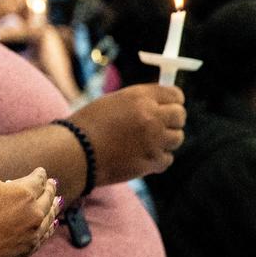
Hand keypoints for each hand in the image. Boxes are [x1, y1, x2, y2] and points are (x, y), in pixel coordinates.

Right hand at [0, 168, 58, 256]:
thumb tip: (3, 189)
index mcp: (23, 193)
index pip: (37, 180)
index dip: (39, 174)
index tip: (40, 172)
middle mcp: (33, 214)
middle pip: (48, 199)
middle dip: (50, 189)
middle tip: (52, 184)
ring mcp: (32, 235)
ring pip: (49, 219)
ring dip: (54, 208)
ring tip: (57, 202)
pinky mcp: (26, 252)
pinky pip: (43, 237)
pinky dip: (49, 228)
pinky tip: (50, 225)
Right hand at [68, 84, 185, 182]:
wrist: (75, 152)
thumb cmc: (87, 126)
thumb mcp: (113, 103)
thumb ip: (139, 102)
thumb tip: (160, 104)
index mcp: (140, 97)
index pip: (175, 94)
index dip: (173, 101)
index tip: (170, 106)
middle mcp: (151, 116)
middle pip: (180, 116)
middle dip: (172, 121)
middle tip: (160, 126)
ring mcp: (154, 140)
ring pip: (176, 138)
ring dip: (165, 141)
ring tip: (145, 143)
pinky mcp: (151, 162)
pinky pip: (166, 159)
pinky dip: (157, 160)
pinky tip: (140, 157)